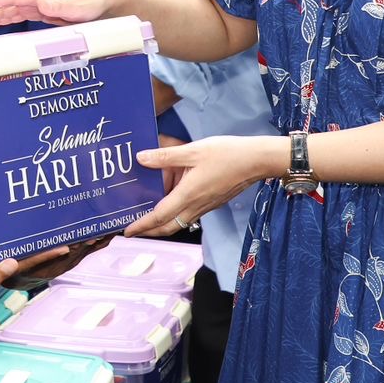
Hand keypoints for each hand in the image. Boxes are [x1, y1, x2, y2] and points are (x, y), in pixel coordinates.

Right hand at [0, 0, 115, 29]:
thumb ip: (60, 5)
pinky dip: (4, 18)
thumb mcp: (80, 6)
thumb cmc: (95, 3)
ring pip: (9, 9)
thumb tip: (40, 3)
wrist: (108, 3)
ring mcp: (40, 4)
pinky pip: (18, 15)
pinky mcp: (43, 13)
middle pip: (6, 2)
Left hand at [125, 135, 277, 237]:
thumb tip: (140, 158)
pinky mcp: (213, 202)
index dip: (142, 226)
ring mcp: (206, 206)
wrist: (256, 160)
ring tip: (148, 217)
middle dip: (150, 231)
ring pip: (179, 222)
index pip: (159, 217)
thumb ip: (165, 156)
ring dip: (162, 223)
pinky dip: (176, 214)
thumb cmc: (226, 154)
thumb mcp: (193, 150)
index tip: (127, 232)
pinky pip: (190, 214)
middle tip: (134, 230)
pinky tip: (171, 201)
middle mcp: (196, 206)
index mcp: (187, 195)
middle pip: (168, 226)